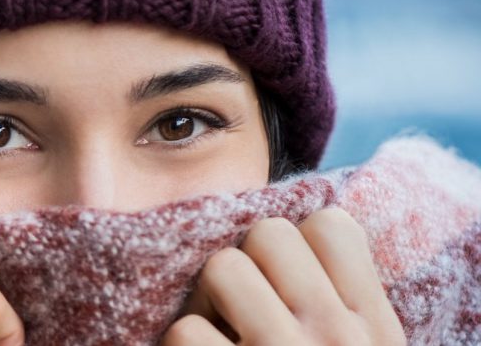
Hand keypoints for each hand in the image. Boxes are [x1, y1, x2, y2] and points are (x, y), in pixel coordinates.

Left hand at [161, 207, 405, 345]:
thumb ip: (345, 302)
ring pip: (223, 267)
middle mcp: (336, 338)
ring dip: (208, 302)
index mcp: (375, 330)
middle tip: (241, 304)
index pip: (333, 224)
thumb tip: (303, 232)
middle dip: (247, 263)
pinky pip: (184, 329)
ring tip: (218, 331)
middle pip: (270, 233)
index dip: (298, 242)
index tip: (285, 277)